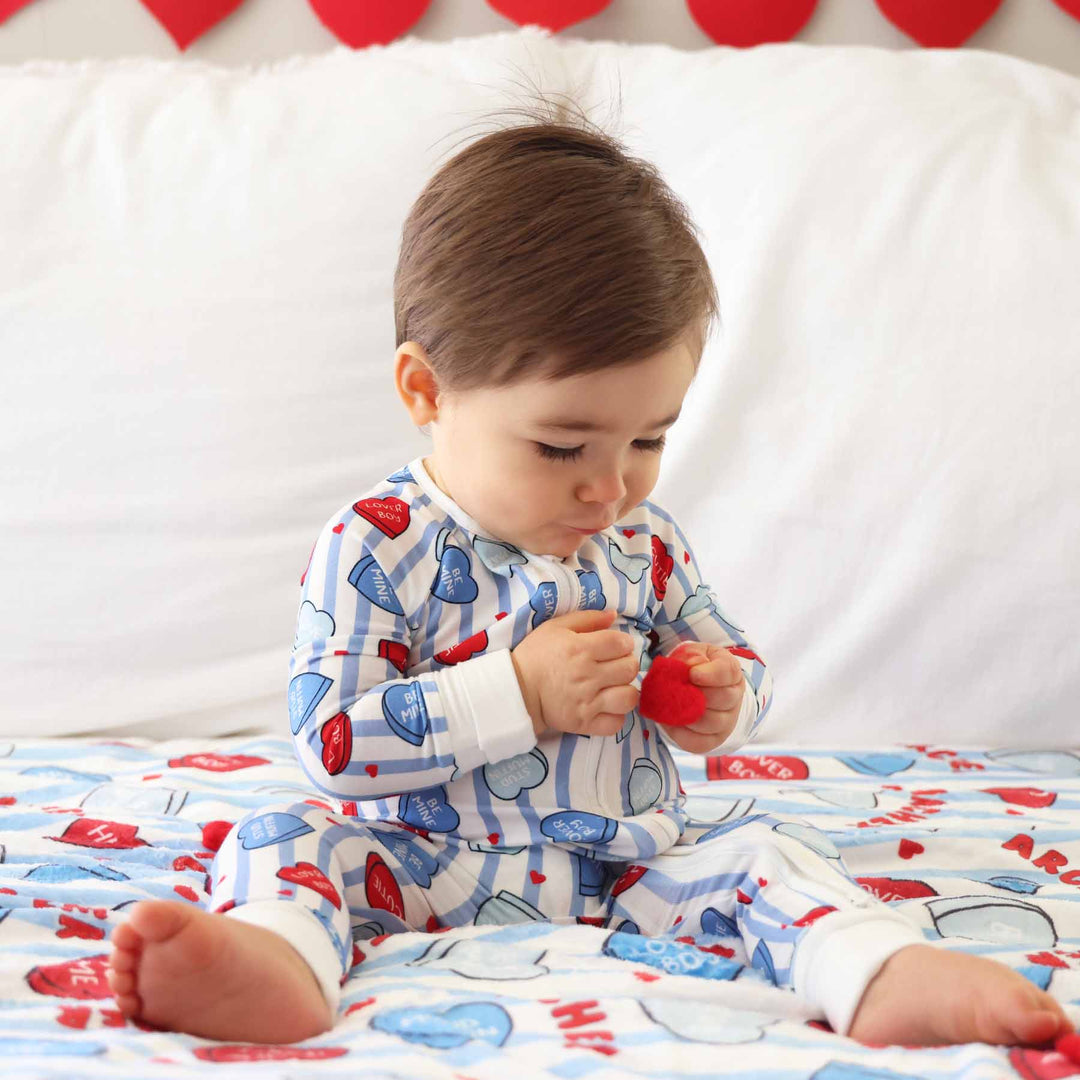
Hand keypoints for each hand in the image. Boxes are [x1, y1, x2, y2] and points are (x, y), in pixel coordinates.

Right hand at [511, 608, 639, 739]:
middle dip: (626, 664)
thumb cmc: (536, 655)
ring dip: (625, 691)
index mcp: (581, 649)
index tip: (616, 647)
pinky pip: (616, 723)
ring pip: (628, 697)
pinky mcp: (584, 723)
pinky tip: (607, 707)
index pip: (622, 643)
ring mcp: (587, 702)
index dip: (624, 643)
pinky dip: (615, 716)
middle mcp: (587, 676)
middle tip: (614, 666)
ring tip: (614, 688)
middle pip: (629, 669)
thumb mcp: (555, 627)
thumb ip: (587, 619)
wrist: (516, 689)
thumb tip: (613, 615)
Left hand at [660, 642, 745, 753]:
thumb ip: (692, 656)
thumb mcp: (694, 654)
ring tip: (669, 704)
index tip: (692, 674)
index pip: (727, 672)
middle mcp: (734, 698)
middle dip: (696, 694)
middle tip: (676, 690)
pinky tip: (668, 721)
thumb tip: (689, 667)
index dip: (710, 674)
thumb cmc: (695, 667)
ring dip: (686, 714)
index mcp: (731, 672)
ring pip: (710, 722)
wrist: (698, 689)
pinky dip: (680, 733)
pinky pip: (698, 743)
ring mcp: (726, 722)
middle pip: (723, 699)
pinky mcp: (712, 740)